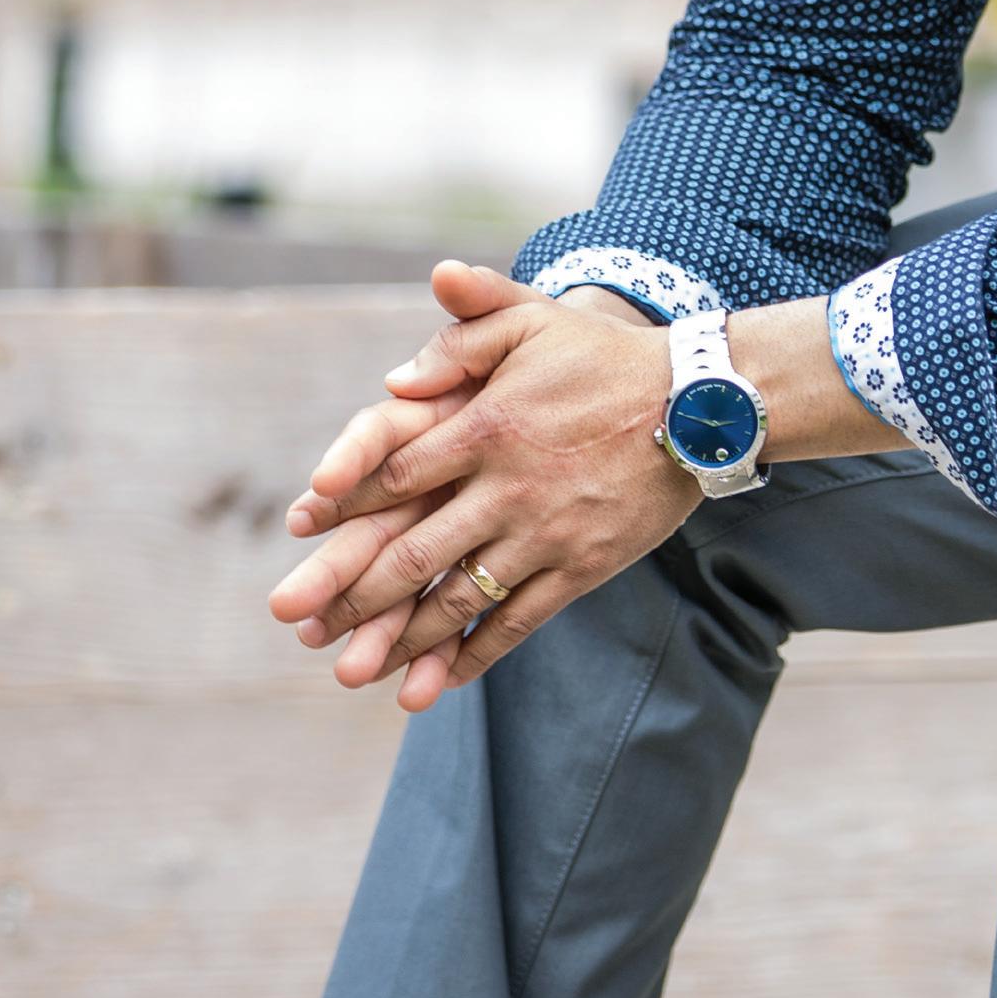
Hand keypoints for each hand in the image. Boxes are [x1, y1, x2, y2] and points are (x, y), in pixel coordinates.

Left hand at [269, 263, 689, 711]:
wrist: (699, 405)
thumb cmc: (605, 359)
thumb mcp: (534, 319)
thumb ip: (465, 328)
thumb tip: (397, 375)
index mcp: (486, 427)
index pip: (393, 473)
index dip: (340, 503)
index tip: (297, 528)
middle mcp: (507, 490)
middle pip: (411, 553)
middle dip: (348, 594)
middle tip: (298, 623)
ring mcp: (544, 536)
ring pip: (458, 600)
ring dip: (400, 639)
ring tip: (353, 669)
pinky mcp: (581, 569)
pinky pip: (517, 622)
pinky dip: (474, 653)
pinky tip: (438, 679)